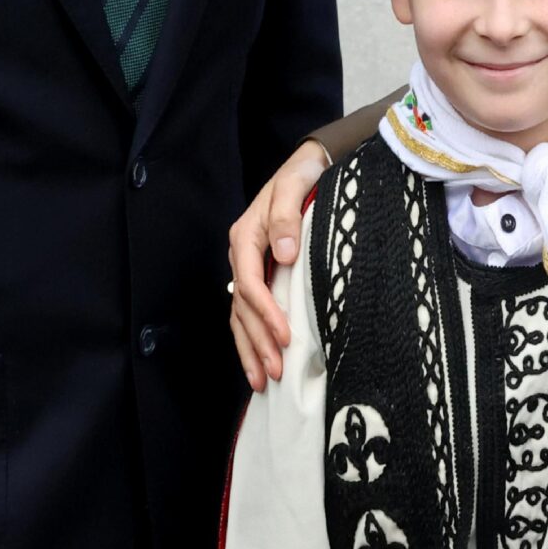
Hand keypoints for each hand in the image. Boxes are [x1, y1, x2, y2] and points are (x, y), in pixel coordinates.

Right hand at [229, 140, 330, 388]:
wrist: (307, 167)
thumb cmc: (302, 176)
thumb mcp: (295, 187)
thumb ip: (287, 217)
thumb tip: (283, 253)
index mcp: (246, 237)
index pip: (250, 284)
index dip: (266, 313)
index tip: (285, 336)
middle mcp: (242, 256)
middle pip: (242, 309)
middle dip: (257, 343)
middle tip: (276, 372)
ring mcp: (248, 268)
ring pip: (240, 317)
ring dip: (251, 350)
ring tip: (264, 381)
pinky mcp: (259, 275)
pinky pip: (248, 313)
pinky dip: (252, 339)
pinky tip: (260, 362)